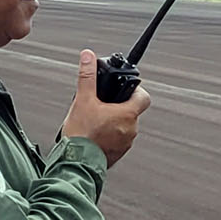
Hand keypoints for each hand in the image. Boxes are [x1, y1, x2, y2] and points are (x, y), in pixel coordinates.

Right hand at [61, 50, 150, 166]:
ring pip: (125, 126)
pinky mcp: (118, 154)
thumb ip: (87, 76)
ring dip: (114, 121)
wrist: (76, 162)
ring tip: (97, 120)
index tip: (124, 88)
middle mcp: (131, 129)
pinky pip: (118, 140)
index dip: (136, 90)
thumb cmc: (81, 135)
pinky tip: (96, 134)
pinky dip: (110, 135)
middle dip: (119, 106)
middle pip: (132, 111)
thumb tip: (88, 57)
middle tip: (104, 104)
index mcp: (127, 114)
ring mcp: (126, 143)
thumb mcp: (83, 100)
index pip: (144, 97)